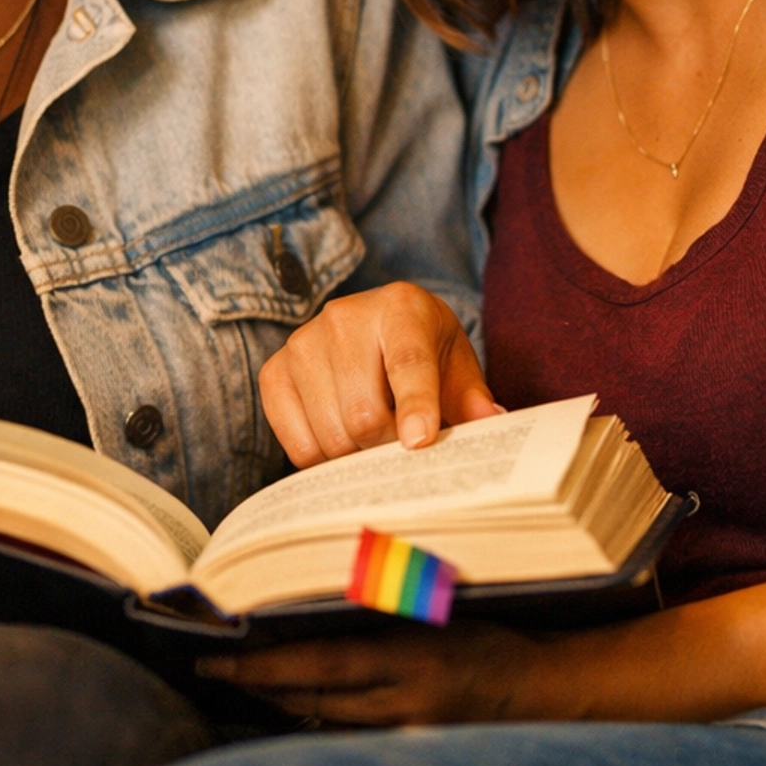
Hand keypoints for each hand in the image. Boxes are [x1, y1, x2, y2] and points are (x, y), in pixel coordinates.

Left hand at [199, 621, 539, 726]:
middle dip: (258, 688)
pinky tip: (296, 709)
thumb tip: (309, 591)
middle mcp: (405, 700)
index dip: (261, 668)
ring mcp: (410, 733)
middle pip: (312, 700)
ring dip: (284, 704)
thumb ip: (383, 601)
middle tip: (213, 671)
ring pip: (327, 723)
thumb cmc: (494, 628)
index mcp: (409, 655)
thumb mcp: (440, 601)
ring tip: (245, 685)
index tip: (216, 660)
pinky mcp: (416, 751)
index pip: (317, 665)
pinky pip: (353, 737)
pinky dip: (321, 721)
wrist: (549, 687)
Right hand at [259, 282, 500, 464]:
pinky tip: (343, 437)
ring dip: (357, 455)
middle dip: (388, 447)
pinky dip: (324, 459)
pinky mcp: (275, 371)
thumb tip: (491, 423)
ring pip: (331, 435)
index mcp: (401, 307)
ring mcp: (303, 343)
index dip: (415, 405)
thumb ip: (471, 395)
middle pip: (364, 414)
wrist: (373, 324)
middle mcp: (344, 317)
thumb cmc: (422, 348)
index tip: (419, 442)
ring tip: (374, 437)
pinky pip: (299, 444)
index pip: (408, 363)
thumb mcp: (455, 363)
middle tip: (403, 448)